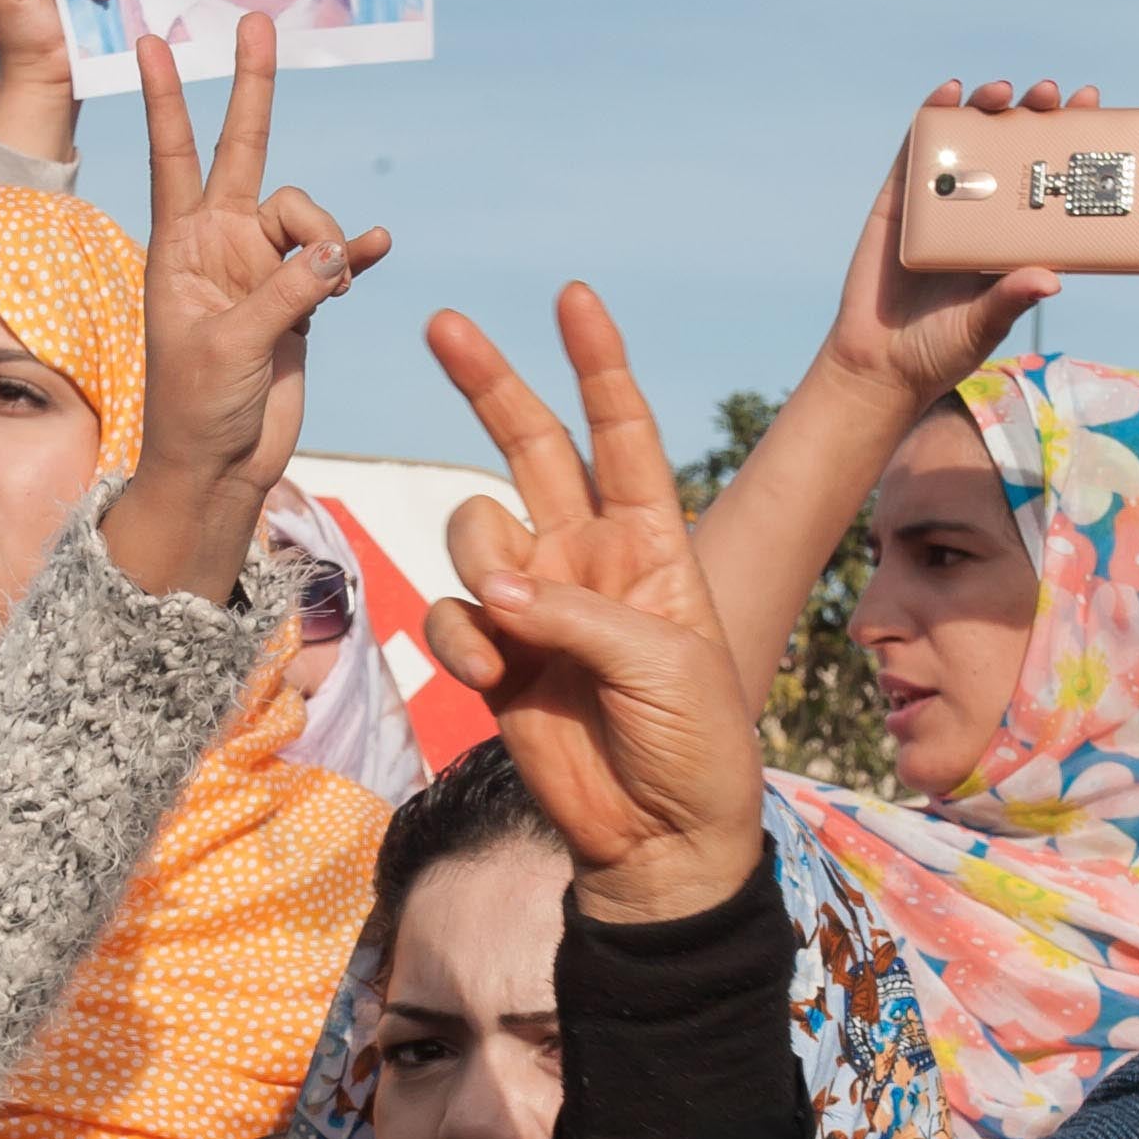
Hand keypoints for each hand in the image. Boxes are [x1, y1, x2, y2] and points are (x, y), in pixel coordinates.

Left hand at [98, 15, 390, 602]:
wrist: (220, 465)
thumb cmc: (196, 408)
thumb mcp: (230, 345)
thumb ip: (283, 292)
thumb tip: (336, 251)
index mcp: (181, 246)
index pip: (174, 155)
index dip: (169, 99)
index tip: (154, 40)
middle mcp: (220, 244)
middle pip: (244, 150)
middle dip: (251, 88)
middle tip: (257, 22)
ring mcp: (261, 269)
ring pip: (308, 217)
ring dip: (326, 240)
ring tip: (328, 288)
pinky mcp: (299, 300)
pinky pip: (338, 258)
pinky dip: (356, 253)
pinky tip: (376, 248)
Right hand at [423, 286, 763, 923]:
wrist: (660, 840)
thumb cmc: (695, 743)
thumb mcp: (665, 661)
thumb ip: (576, 611)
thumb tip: (491, 590)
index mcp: (654, 541)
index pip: (622, 432)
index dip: (598, 365)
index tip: (574, 298)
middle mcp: (590, 557)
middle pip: (531, 446)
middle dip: (490, 382)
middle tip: (443, 321)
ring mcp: (537, 605)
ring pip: (476, 532)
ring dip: (482, 561)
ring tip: (514, 624)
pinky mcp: (494, 659)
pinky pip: (451, 616)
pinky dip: (461, 639)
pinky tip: (491, 676)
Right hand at [814, 76, 1071, 411]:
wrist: (879, 367)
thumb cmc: (941, 350)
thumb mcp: (984, 325)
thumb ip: (1011, 300)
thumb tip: (1051, 281)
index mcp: (1012, 238)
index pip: (1049, 180)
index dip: (1068, 142)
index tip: (1090, 108)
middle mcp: (981, 214)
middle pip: (1012, 150)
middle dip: (1032, 115)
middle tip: (1050, 95)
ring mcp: (939, 204)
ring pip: (967, 142)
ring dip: (985, 108)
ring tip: (1002, 91)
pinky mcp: (899, 204)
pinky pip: (915, 154)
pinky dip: (931, 118)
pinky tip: (948, 93)